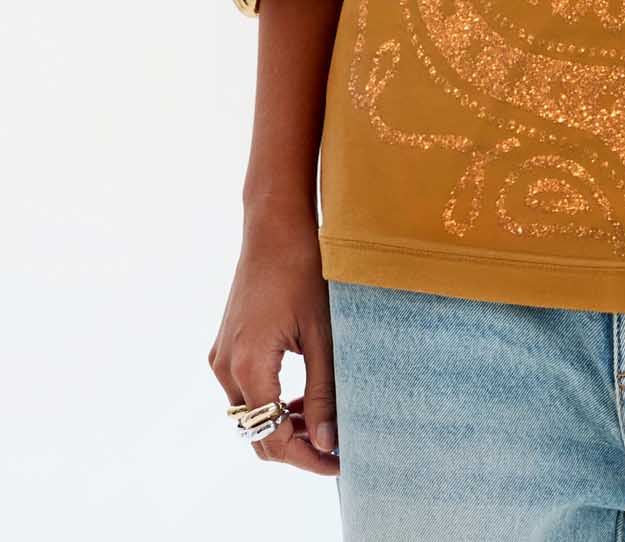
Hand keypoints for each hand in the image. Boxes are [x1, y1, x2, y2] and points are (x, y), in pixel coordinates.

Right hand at [208, 205, 339, 475]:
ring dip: (283, 424)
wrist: (275, 224)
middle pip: (256, 433)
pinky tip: (303, 398)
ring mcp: (222, 356)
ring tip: (325, 421)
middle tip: (337, 446)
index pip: (272, 437)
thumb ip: (323, 390)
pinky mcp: (227, 345)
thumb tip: (327, 441)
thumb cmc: (304, 269)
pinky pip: (246, 390)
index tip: (339, 462)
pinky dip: (271, 402)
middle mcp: (226, 367)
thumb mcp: (322, 333)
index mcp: (248, 367)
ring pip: (250, 414)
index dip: (307, 458)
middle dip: (295, 446)